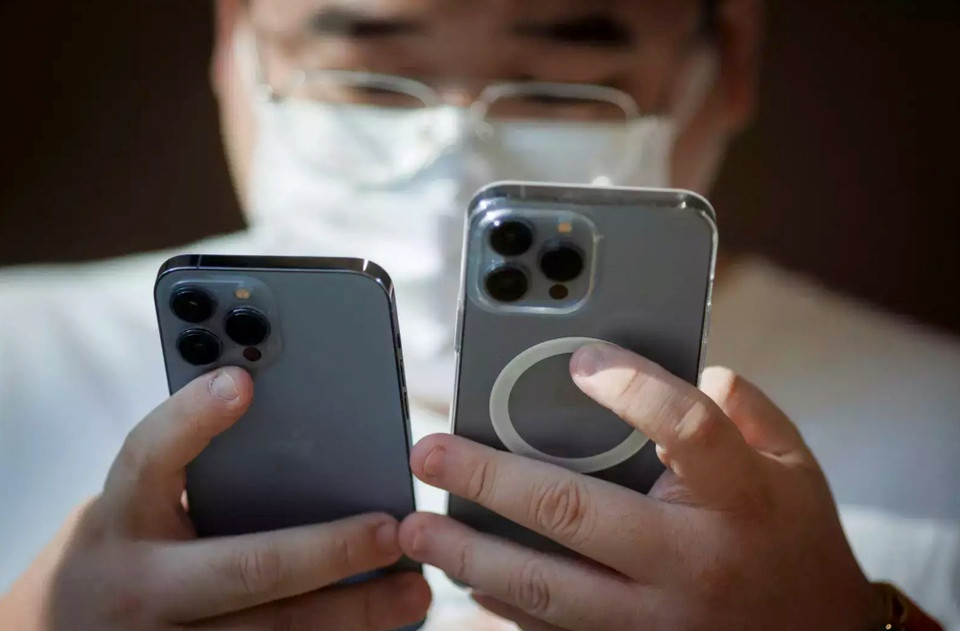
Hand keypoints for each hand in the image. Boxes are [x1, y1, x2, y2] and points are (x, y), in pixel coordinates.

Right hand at [0, 367, 429, 630]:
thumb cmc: (124, 548)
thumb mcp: (135, 505)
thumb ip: (192, 473)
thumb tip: (298, 430)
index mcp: (120, 517)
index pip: (148, 459)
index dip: (191, 420)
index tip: (242, 383)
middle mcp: (137, 585)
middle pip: (244, 567)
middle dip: (328, 552)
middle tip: (393, 531)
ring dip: (353, 612)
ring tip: (414, 591)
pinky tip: (376, 627)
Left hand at [399, 344, 882, 630]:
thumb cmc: (796, 541)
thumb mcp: (794, 465)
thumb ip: (743, 408)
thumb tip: (691, 365)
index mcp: (742, 499)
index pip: (688, 429)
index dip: (633, 389)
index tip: (580, 359)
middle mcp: (695, 563)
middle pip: (577, 514)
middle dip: (491, 480)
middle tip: (431, 454)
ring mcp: (661, 622)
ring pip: (548, 589)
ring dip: (472, 554)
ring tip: (418, 530)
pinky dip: (504, 606)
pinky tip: (467, 577)